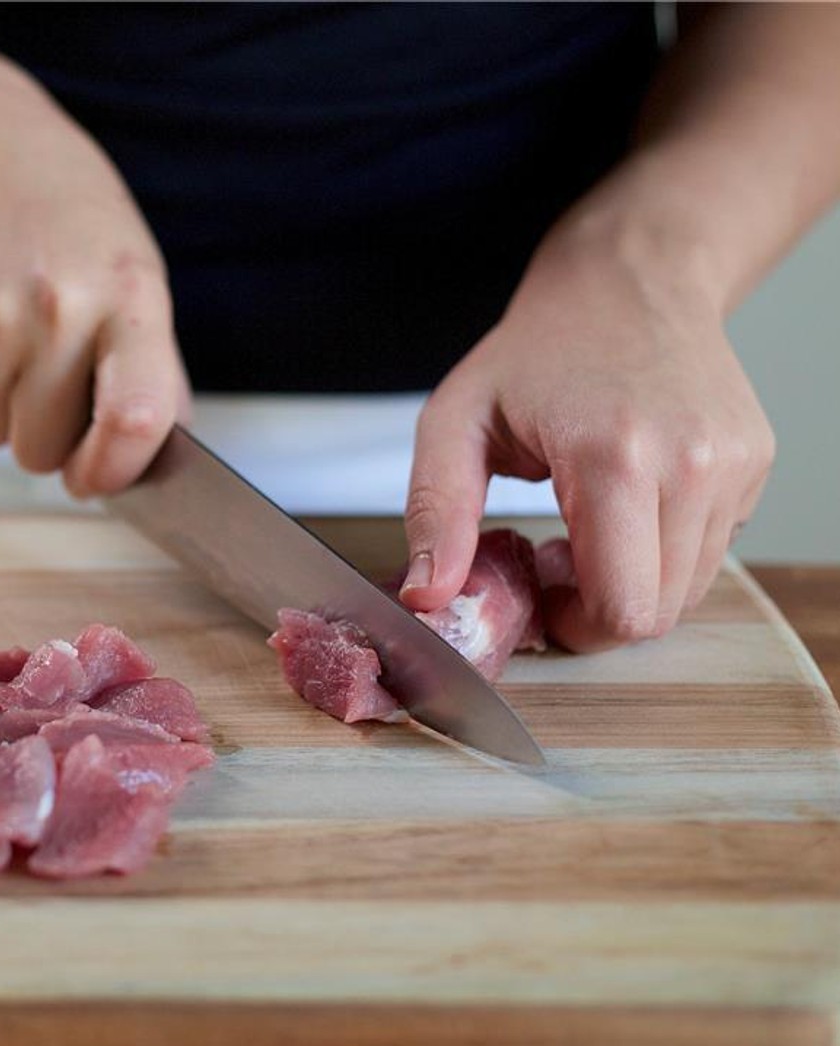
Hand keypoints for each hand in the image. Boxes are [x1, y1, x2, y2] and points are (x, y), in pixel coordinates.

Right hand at [0, 86, 188, 495]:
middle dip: (48, 437)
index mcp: (126, 299)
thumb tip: (153, 461)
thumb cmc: (73, 220)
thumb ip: (152, 371)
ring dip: (2, 408)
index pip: (134, 418)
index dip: (114, 471)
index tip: (98, 480)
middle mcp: (55, 307)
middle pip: (41, 448)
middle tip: (55, 386)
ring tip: (16, 341)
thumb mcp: (136, 275)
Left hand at [399, 226, 774, 651]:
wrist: (627, 281)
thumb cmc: (535, 351)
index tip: (538, 595)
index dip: (573, 628)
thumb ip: (434, 514)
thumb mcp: (453, 422)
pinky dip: (666, 551)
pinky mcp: (754, 463)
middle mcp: (690, 464)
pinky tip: (625, 507)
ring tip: (587, 531)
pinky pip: (712, 550)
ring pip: (690, 590)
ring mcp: (733, 464)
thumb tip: (426, 597)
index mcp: (613, 457)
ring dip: (634, 583)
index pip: (620, 609)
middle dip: (599, 615)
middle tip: (556, 567)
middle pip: (658, 613)